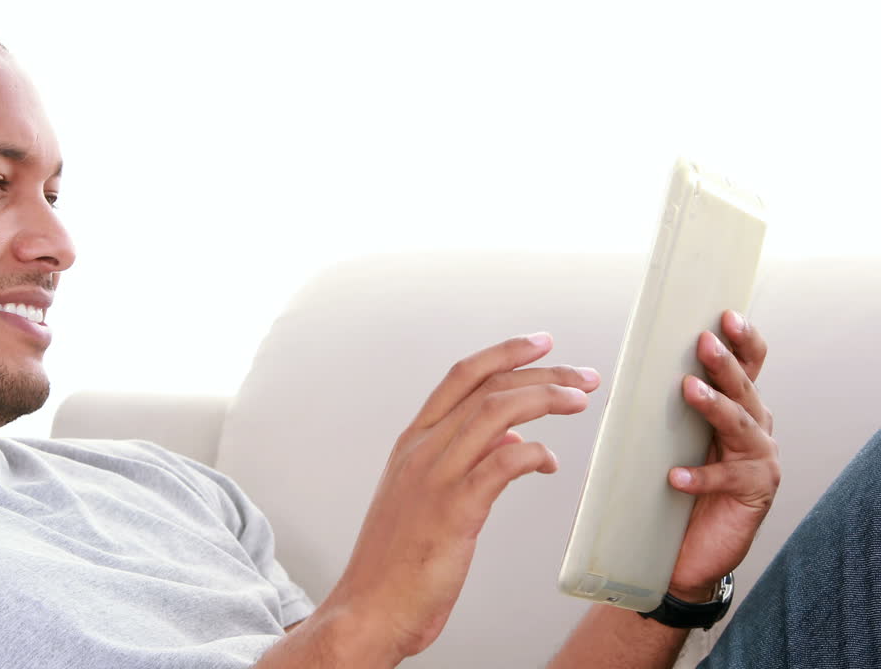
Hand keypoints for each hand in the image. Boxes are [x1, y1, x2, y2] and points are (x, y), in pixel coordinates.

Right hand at [320, 333, 599, 662]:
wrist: (370, 609)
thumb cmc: (397, 563)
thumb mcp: (426, 499)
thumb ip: (465, 462)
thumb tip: (511, 437)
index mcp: (413, 443)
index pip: (461, 377)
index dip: (504, 352)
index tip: (542, 343)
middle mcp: (422, 450)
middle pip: (486, 387)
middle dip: (541, 372)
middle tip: (582, 376)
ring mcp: (435, 478)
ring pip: (496, 413)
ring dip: (544, 399)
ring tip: (579, 402)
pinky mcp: (454, 511)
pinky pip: (502, 464)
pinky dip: (533, 453)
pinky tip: (550, 462)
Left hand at [666, 310, 778, 601]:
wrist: (681, 556)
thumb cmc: (671, 492)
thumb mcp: (660, 444)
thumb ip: (651, 414)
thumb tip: (607, 380)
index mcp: (734, 409)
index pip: (746, 366)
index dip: (742, 340)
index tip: (725, 315)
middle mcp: (754, 430)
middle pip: (744, 388)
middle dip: (724, 362)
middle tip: (704, 340)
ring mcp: (759, 462)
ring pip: (741, 424)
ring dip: (714, 405)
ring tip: (689, 389)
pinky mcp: (754, 495)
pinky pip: (727, 481)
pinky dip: (700, 476)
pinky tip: (675, 476)